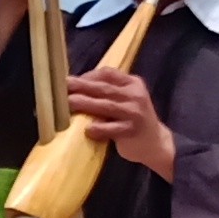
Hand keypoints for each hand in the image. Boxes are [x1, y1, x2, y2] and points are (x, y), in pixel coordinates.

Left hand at [67, 63, 172, 177]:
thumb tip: (74, 86)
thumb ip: (108, 92)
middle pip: (104, 88)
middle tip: (62, 86)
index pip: (108, 74)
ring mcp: (135, 113)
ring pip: (106, 106)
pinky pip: (112, 129)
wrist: (156, 143)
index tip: (70, 81)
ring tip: (68, 103)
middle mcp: (135, 95)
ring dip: (85, 103)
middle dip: (81, 87)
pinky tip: (87, 130)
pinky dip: (99, 128)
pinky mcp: (132, 130)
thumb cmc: (132, 119)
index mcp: (133, 83)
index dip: (87, 76)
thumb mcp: (126, 100)